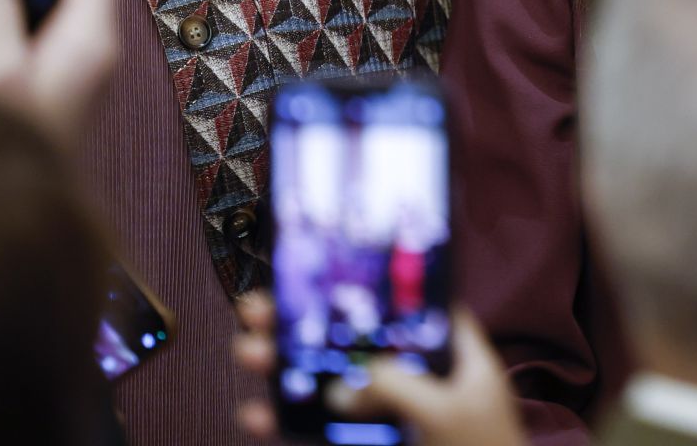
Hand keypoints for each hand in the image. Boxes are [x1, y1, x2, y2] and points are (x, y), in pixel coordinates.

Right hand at [235, 293, 525, 445]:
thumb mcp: (450, 409)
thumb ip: (398, 386)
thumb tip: (342, 387)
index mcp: (445, 348)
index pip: (402, 301)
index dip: (360, 282)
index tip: (310, 268)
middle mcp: (413, 371)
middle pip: (352, 336)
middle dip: (302, 321)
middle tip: (257, 310)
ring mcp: (388, 408)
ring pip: (328, 379)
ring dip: (284, 364)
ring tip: (247, 351)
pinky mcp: (367, 440)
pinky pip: (321, 427)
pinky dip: (286, 420)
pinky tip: (255, 414)